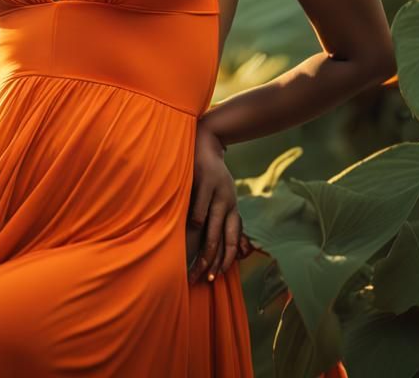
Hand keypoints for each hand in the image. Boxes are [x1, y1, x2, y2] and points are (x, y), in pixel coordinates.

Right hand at [186, 122, 246, 284]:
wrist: (207, 140)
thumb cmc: (211, 173)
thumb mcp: (220, 194)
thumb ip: (218, 215)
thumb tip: (213, 241)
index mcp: (231, 207)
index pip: (232, 240)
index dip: (225, 260)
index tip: (215, 277)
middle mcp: (226, 203)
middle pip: (221, 240)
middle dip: (211, 262)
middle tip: (202, 279)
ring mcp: (215, 194)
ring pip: (210, 228)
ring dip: (201, 249)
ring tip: (191, 265)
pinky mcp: (203, 183)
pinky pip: (198, 208)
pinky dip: (193, 222)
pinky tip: (186, 234)